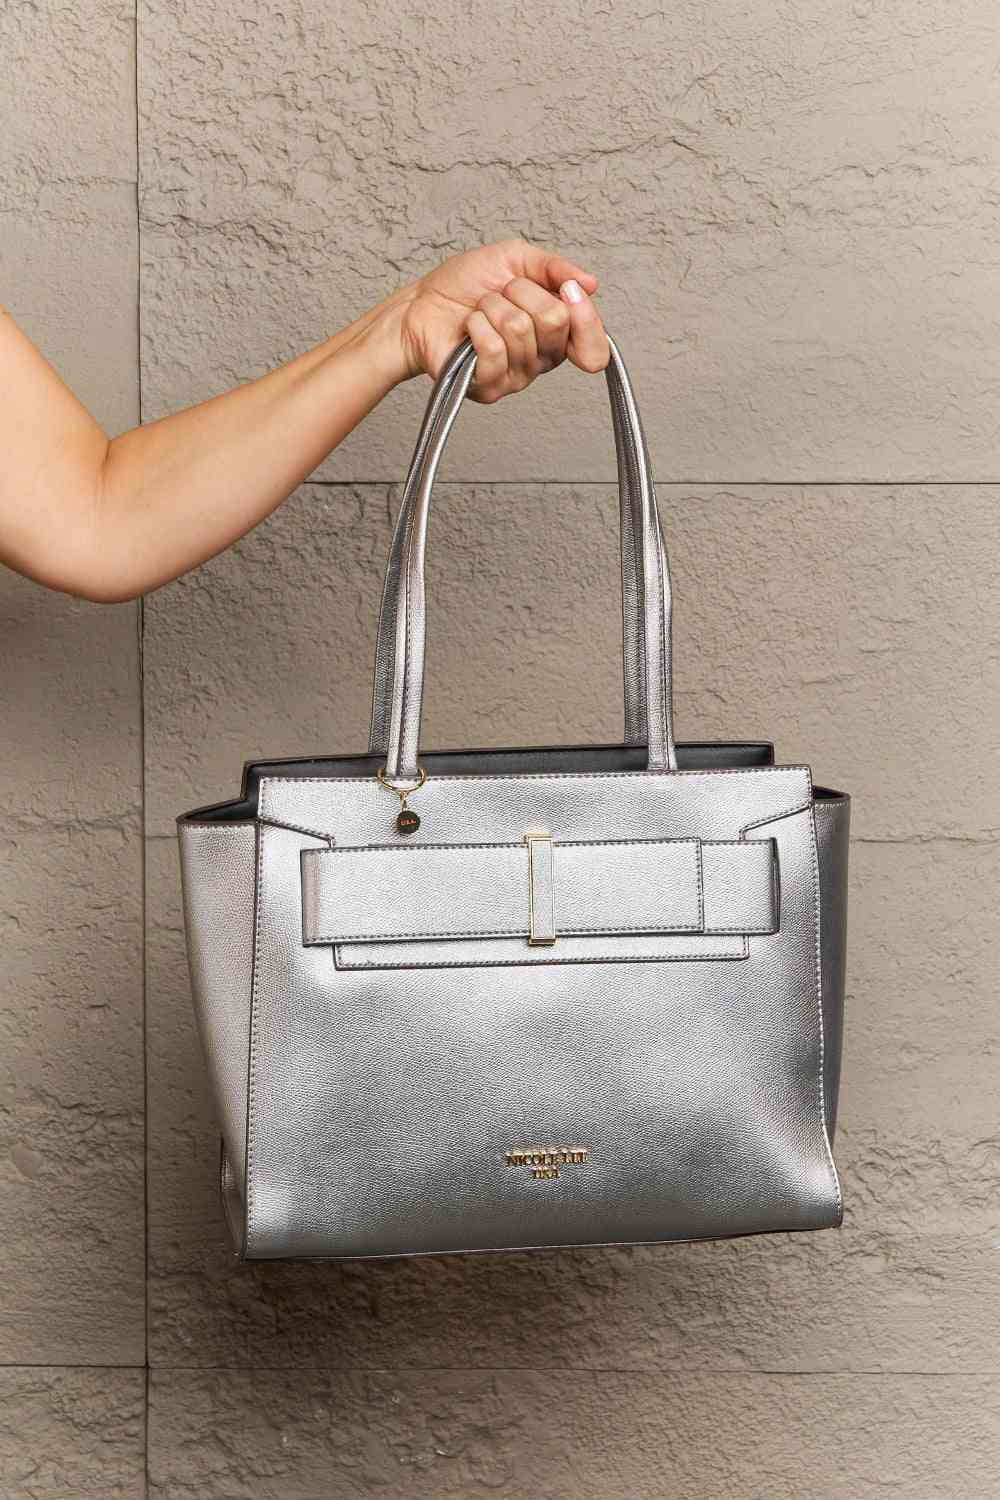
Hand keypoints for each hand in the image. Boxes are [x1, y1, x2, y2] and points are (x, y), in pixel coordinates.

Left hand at [395, 238, 609, 402]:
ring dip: (492, 306)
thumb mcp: (515, 260)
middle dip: (522, 293)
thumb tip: (590, 283)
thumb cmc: (465, 286)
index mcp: (557, 335)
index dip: (586, 318)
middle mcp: (542, 361)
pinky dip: (477, 325)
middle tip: (501, 294)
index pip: (594, 349)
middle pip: (555, 322)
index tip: (568, 290)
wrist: (421, 304)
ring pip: (520, 329)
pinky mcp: (489, 387)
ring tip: (480, 311)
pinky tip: (469, 329)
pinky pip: (494, 348)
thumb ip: (554, 268)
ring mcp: (516, 377)